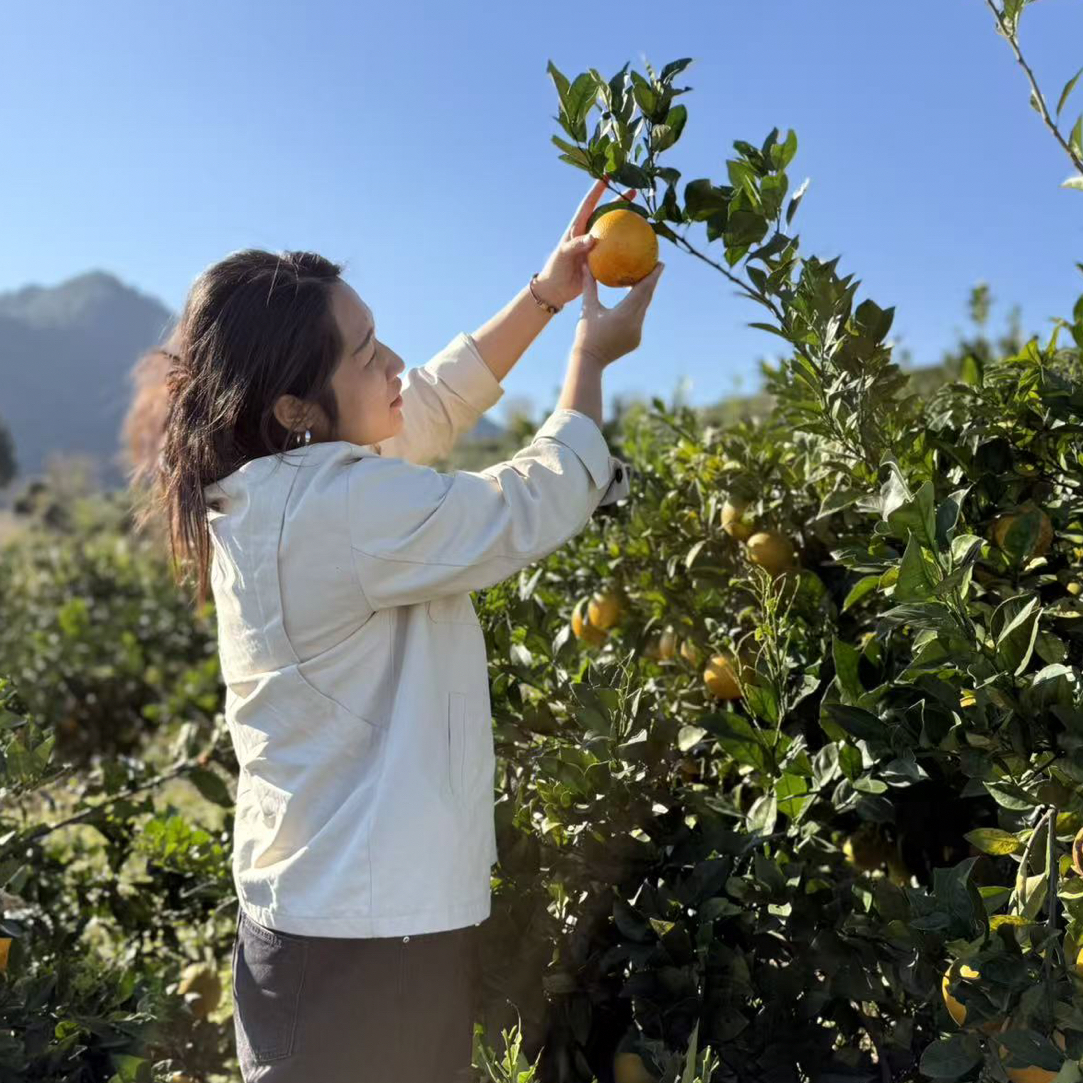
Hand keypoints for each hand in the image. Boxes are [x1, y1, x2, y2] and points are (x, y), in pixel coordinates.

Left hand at [533, 177, 636, 309]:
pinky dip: (627, 249)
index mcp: (577, 227)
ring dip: (627, 224)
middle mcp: (588, 233)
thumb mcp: (563, 255)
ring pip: (614, 231)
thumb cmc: (556, 270)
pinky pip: (616, 251)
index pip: (589, 203)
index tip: (608, 175)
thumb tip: (593, 238)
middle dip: (620, 200)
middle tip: (635, 192)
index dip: (598, 188)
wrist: (556, 291)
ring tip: (643, 217)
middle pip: (606, 212)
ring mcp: (595, 246)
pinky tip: (641, 249)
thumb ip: (575, 245)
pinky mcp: (600, 259)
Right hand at [572, 257, 663, 368]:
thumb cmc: (585, 334)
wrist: (589, 361)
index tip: (660, 263)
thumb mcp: (588, 308)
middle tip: (657, 266)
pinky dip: (637, 310)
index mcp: (624, 314)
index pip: (643, 290)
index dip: (653, 276)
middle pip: (647, 298)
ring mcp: (637, 333)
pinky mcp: (636, 340)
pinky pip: (638, 321)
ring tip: (646, 281)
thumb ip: (590, 286)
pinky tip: (634, 303)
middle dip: (653, 282)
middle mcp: (635, 323)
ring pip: (643, 309)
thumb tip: (586, 266)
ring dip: (645, 296)